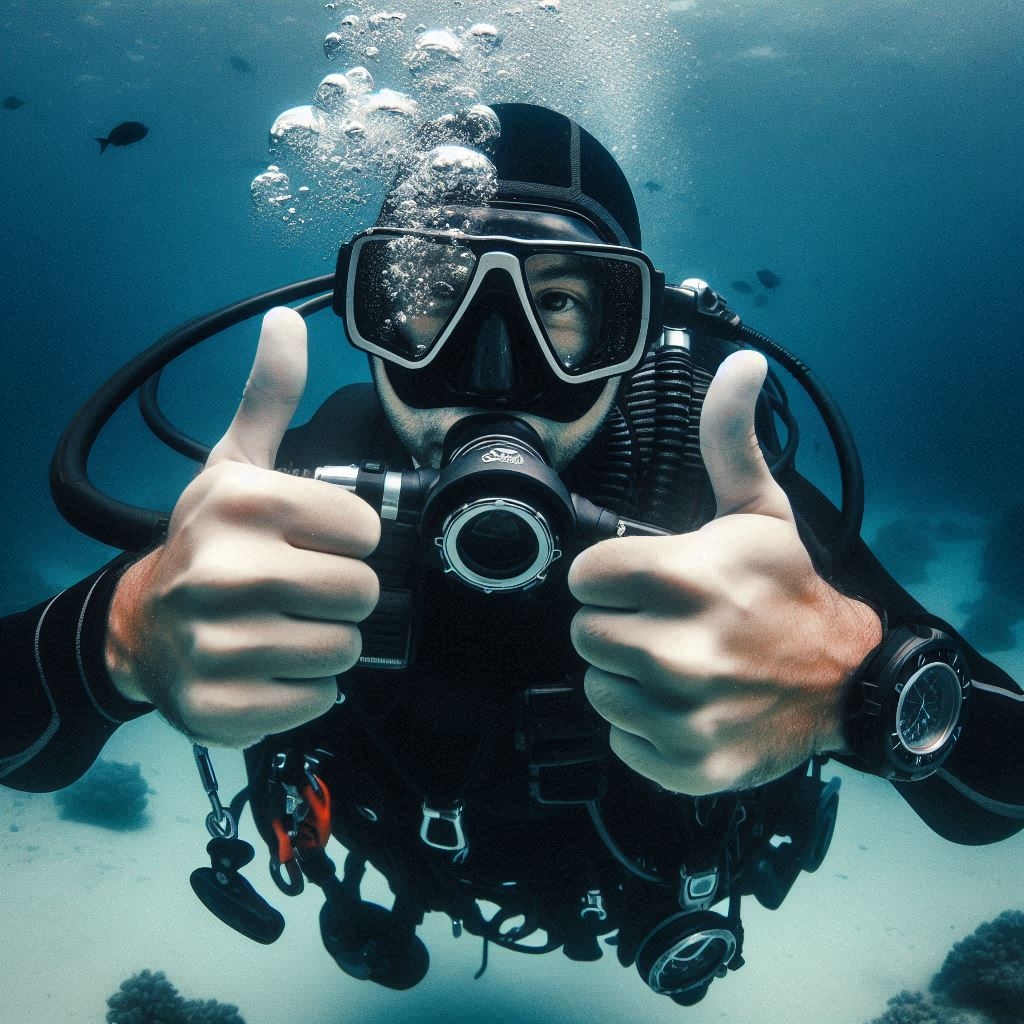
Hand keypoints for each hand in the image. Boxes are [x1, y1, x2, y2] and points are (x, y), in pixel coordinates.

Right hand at [105, 307, 380, 746]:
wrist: (139, 623)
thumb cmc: (208, 541)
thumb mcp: (233, 465)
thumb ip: (269, 396)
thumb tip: (284, 319)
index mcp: (240, 502)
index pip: (366, 530)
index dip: (351, 539)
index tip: (316, 541)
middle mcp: (225, 571)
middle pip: (362, 593)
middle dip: (343, 593)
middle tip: (302, 589)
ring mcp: (217, 646)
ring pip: (345, 650)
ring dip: (327, 641)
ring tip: (285, 625)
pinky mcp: (219, 708)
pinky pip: (317, 701)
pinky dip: (304, 689)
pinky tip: (268, 665)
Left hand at [568, 350, 880, 793]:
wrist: (846, 680)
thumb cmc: (788, 589)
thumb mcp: (760, 509)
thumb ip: (731, 436)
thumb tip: (742, 361)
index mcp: (684, 579)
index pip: (584, 576)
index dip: (609, 575)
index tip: (642, 580)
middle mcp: (679, 650)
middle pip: (584, 633)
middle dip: (617, 623)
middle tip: (665, 622)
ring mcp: (684, 714)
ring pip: (598, 687)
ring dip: (628, 675)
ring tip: (677, 662)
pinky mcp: (687, 763)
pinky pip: (621, 740)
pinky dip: (646, 727)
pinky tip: (686, 706)